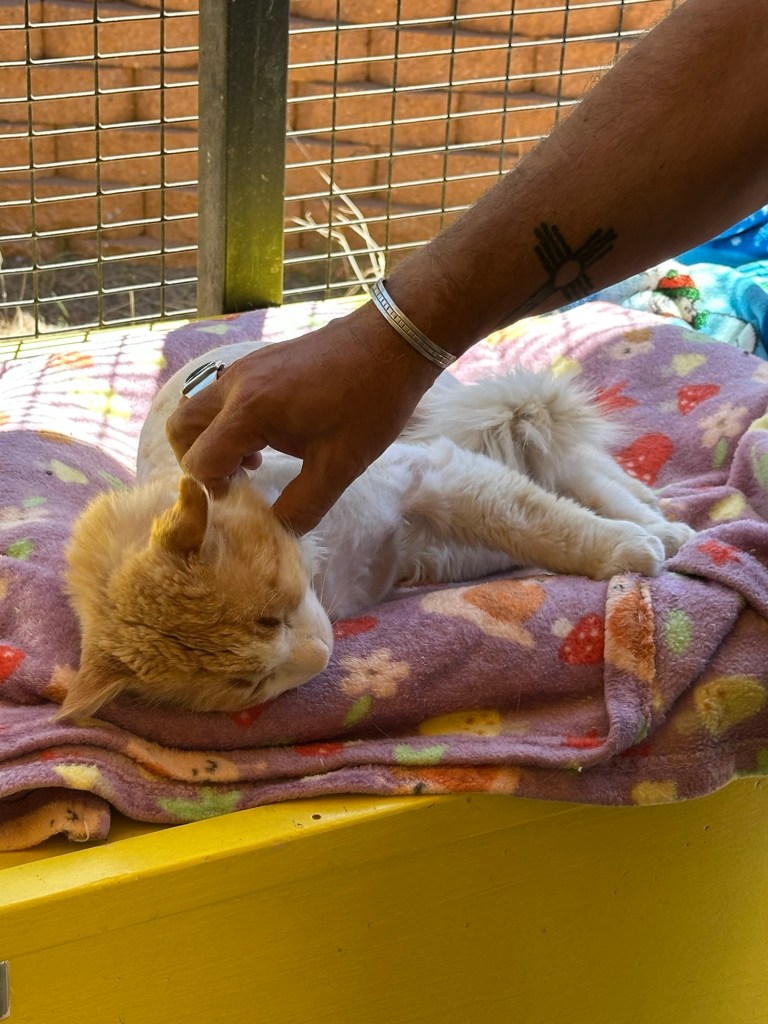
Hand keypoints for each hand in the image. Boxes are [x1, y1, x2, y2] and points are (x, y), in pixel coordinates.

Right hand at [165, 303, 439, 534]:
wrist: (393, 341)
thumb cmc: (372, 401)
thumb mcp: (341, 465)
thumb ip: (303, 505)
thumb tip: (277, 532)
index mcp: (250, 410)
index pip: (199, 461)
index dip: (215, 491)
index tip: (246, 503)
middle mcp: (235, 385)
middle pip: (180, 429)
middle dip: (196, 463)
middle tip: (236, 484)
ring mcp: (243, 368)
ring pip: (196, 409)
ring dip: (210, 441)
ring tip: (253, 464)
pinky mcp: (257, 363)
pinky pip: (219, 397)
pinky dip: (226, 423)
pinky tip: (267, 440)